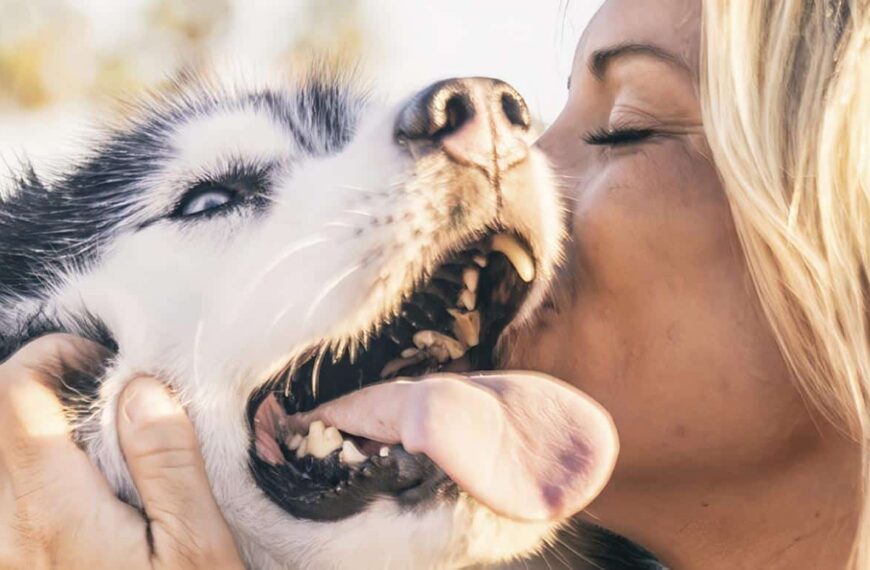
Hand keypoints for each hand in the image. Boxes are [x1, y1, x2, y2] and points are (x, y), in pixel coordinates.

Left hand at [0, 334, 244, 569]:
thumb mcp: (197, 545)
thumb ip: (167, 461)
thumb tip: (140, 388)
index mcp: (56, 514)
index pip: (17, 395)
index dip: (55, 353)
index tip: (107, 359)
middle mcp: (12, 531)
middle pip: (2, 418)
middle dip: (53, 384)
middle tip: (116, 393)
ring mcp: (8, 552)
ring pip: (5, 456)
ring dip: (47, 426)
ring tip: (109, 436)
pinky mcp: (18, 564)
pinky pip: (12, 493)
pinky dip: (45, 463)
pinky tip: (93, 481)